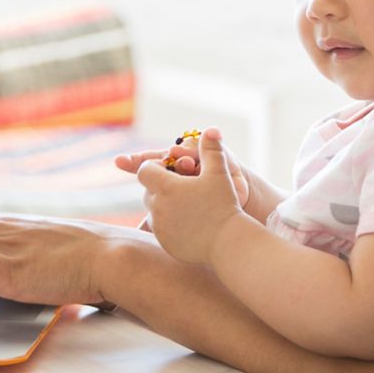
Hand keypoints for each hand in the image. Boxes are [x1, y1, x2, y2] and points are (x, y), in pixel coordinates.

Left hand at [135, 128, 254, 266]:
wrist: (227, 243)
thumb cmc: (224, 204)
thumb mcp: (219, 173)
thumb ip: (211, 149)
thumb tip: (211, 129)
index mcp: (165, 187)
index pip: (145, 169)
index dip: (157, 167)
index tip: (174, 169)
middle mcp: (156, 206)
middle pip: (148, 190)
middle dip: (161, 186)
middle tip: (183, 187)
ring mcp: (158, 226)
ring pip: (153, 209)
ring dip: (164, 204)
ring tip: (187, 204)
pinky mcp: (163, 242)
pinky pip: (160, 228)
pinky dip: (169, 222)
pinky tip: (188, 222)